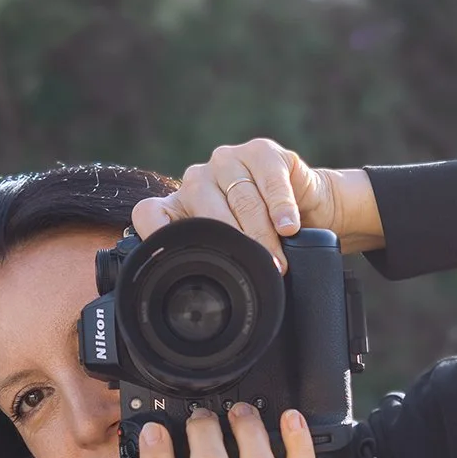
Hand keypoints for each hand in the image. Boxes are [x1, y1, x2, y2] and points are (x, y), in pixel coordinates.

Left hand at [130, 139, 382, 274]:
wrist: (307, 206)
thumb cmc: (263, 234)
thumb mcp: (231, 252)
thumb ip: (209, 264)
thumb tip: (194, 305)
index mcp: (179, 205)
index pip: (150, 215)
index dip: (157, 236)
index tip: (177, 263)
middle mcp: (196, 180)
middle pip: (208, 214)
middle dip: (238, 247)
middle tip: (261, 272)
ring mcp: (227, 161)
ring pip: (242, 200)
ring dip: (263, 234)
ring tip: (279, 261)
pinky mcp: (261, 151)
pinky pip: (269, 181)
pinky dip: (281, 207)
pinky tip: (288, 226)